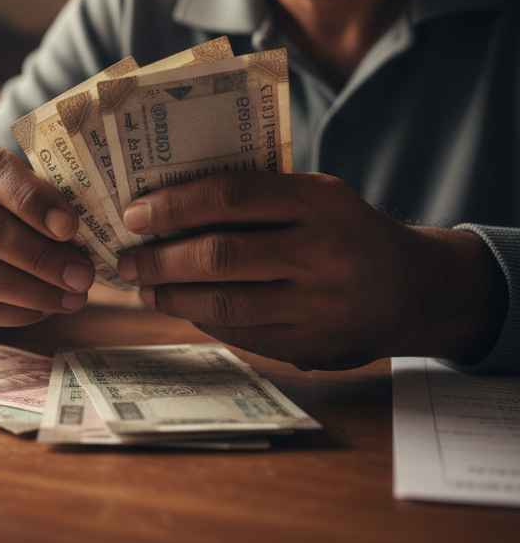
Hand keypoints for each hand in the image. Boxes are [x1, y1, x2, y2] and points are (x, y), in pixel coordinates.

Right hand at [0, 138, 94, 325]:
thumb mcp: (13, 183)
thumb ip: (43, 199)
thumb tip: (89, 235)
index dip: (32, 199)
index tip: (70, 227)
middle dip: (40, 255)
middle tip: (82, 275)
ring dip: (30, 290)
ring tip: (71, 298)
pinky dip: (9, 312)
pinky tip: (41, 310)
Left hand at [116, 171, 506, 369]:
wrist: (415, 290)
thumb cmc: (347, 231)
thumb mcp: (318, 196)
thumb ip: (258, 197)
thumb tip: (168, 206)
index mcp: (319, 202)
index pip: (231, 196)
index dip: (175, 205)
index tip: (135, 213)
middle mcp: (321, 253)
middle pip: (219, 255)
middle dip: (159, 259)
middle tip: (125, 258)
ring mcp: (317, 306)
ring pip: (223, 303)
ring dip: (171, 296)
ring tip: (143, 287)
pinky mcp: (311, 346)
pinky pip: (239, 333)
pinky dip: (201, 318)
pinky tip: (180, 306)